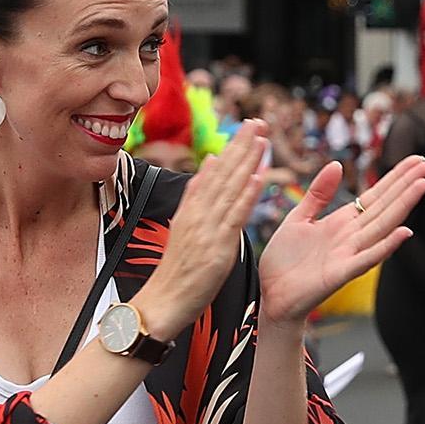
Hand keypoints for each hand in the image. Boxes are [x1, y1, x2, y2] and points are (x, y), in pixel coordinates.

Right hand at [136, 125, 270, 333]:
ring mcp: (207, 228)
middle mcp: (198, 213)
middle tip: (259, 121)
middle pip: (223, 173)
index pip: (215, 172)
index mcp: (191, 209)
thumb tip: (207, 165)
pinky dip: (247, 195)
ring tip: (262, 138)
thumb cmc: (176, 273)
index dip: (233, 148)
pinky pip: (235, 216)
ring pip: (230, 189)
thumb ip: (196, 197)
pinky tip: (258, 176)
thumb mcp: (183, 228)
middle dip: (242, 145)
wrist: (162, 303)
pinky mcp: (217, 246)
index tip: (248, 128)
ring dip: (247, 162)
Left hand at [260, 154, 424, 322]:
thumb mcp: (298, 218)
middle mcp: (351, 236)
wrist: (271, 296)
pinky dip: (386, 246)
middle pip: (385, 206)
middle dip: (407, 185)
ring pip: (382, 225)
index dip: (396, 177)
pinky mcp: (341, 273)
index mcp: (342, 222)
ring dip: (404, 206)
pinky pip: (367, 257)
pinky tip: (404, 233)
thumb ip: (318, 193)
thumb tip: (337, 164)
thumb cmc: (284, 262)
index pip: (376, 195)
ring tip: (422, 186)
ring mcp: (349, 254)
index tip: (416, 159)